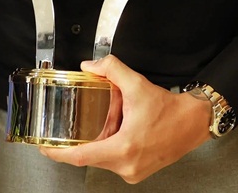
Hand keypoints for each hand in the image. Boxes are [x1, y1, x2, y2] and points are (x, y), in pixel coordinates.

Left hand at [39, 55, 212, 183]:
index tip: (45, 147)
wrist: (193, 123)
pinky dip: (109, 147)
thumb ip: (112, 70)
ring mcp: (132, 172)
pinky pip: (114, 161)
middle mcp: (127, 165)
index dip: (58, 153)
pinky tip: (114, 132)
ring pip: (102, 159)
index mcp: (123, 148)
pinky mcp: (137, 172)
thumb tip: (92, 65)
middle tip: (67, 128)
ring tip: (100, 125)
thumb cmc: (170, 111)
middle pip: (89, 157)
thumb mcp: (137, 85)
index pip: (80, 156)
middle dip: (78, 141)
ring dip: (96, 143)